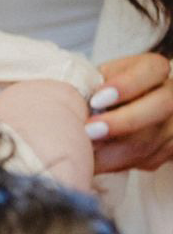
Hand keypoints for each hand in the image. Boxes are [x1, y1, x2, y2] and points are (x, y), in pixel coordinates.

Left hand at [89, 52, 172, 173]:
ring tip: (82, 153)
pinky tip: (95, 161)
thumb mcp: (95, 82)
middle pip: (160, 105)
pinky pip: (145, 160)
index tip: (96, 101)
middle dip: (122, 122)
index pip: (152, 70)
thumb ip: (90, 88)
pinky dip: (115, 164)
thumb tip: (70, 104)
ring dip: (113, 151)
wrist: (116, 113)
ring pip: (151, 139)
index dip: (126, 85)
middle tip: (89, 132)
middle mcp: (170, 93)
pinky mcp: (169, 148)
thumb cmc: (98, 94)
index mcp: (152, 70)